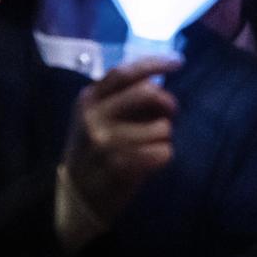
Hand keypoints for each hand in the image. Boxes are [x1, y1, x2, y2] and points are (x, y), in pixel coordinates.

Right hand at [60, 57, 179, 227]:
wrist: (77, 195)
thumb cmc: (96, 150)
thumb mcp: (99, 118)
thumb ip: (124, 98)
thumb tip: (161, 86)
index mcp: (89, 100)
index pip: (124, 73)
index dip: (155, 63)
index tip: (179, 61)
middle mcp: (93, 117)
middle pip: (148, 93)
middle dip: (167, 103)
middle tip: (170, 113)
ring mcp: (104, 142)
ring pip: (162, 127)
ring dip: (165, 137)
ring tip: (151, 146)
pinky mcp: (118, 166)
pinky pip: (163, 152)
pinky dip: (165, 156)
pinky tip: (152, 161)